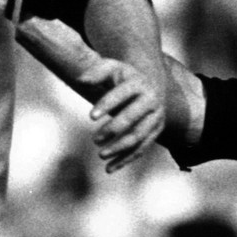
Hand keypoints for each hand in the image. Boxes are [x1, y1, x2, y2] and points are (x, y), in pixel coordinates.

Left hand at [75, 53, 164, 172]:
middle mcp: (151, 101)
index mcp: (139, 84)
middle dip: (113, 129)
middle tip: (95, 139)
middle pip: (132, 118)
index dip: (107, 104)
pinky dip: (126, 159)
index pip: (122, 93)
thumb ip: (97, 71)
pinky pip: (141, 148)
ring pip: (138, 136)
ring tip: (100, 154)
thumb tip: (81, 80)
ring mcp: (156, 118)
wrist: (149, 87)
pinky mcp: (155, 132)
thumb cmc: (123, 78)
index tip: (90, 116)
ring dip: (120, 148)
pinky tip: (109, 168)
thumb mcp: (112, 68)